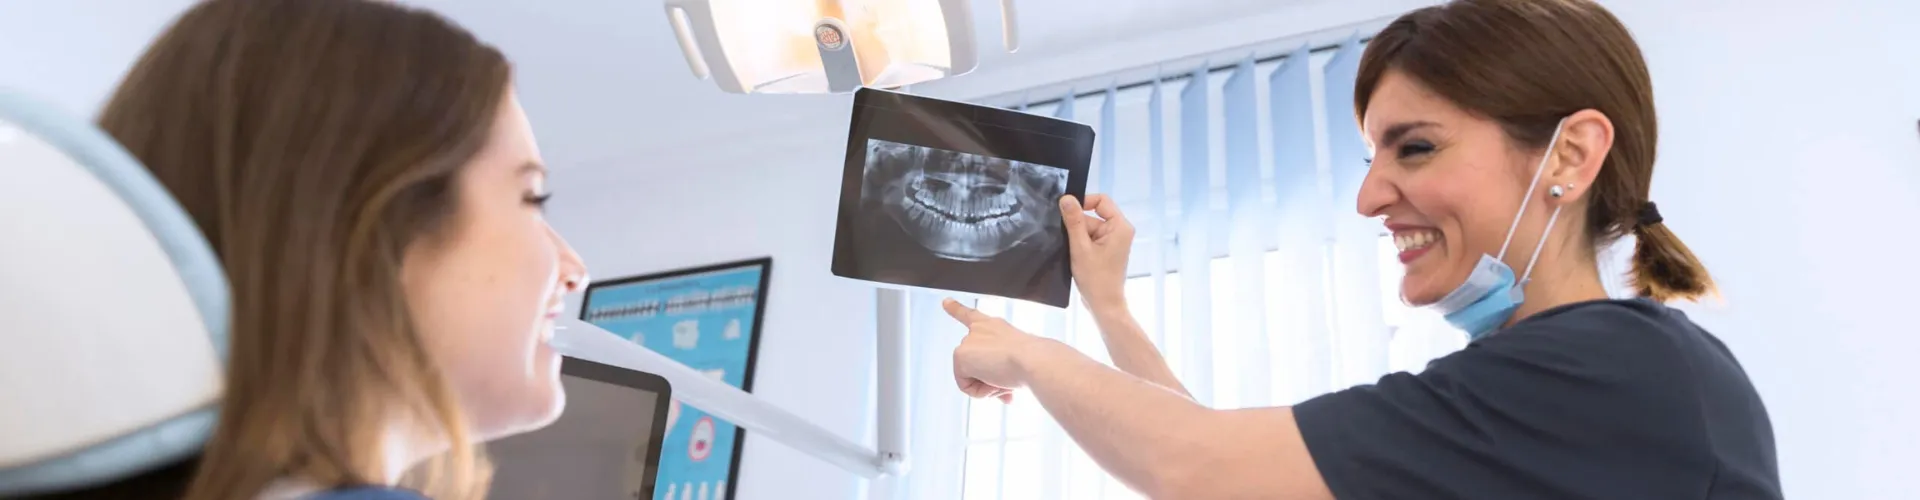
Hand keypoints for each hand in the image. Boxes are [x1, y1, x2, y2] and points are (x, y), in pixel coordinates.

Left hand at [943, 298, 1045, 403]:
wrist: (1032, 359)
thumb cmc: (1032, 359)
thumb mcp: (1017, 360)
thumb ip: (1004, 371)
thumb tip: (1003, 389)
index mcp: (993, 326)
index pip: (970, 315)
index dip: (955, 308)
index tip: (945, 302)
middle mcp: (978, 330)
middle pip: (975, 365)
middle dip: (990, 381)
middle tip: (1008, 387)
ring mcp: (967, 342)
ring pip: (971, 377)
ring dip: (987, 386)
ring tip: (1004, 381)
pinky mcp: (960, 356)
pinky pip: (966, 386)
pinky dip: (980, 391)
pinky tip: (994, 384)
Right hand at [1060, 195, 1133, 312]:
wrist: (1104, 304)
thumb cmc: (1095, 277)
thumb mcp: (1080, 247)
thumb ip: (1074, 221)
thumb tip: (1066, 197)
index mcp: (1120, 226)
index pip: (1101, 200)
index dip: (1083, 203)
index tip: (1067, 213)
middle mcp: (1119, 230)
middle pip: (1093, 215)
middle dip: (1077, 224)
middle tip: (1066, 238)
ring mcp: (1113, 241)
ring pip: (1089, 227)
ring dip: (1077, 236)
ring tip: (1069, 249)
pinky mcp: (1106, 250)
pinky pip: (1090, 238)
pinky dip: (1080, 243)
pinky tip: (1073, 253)